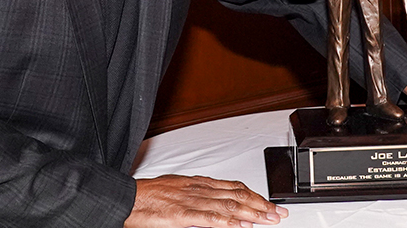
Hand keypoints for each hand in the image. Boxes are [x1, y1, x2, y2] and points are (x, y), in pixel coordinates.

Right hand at [126, 174, 288, 227]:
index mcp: (199, 183)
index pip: (235, 187)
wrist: (128, 198)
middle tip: (278, 214)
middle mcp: (199, 189)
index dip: (255, 196)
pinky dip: (228, 222)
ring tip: (268, 220)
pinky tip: (241, 226)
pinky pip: (210, 218)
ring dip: (252, 214)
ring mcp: (192, 201)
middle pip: (237, 195)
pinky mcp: (183, 215)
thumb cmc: (149, 195)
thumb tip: (217, 204)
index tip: (270, 204)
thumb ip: (199, 195)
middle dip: (261, 205)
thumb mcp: (178, 189)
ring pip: (228, 206)